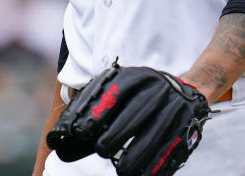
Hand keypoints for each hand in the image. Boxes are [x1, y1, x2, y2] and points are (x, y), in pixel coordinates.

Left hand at [46, 62, 210, 175]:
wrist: (187, 92)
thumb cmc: (138, 96)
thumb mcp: (116, 92)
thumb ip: (88, 112)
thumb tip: (57, 141)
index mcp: (134, 77)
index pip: (109, 95)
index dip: (92, 115)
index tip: (77, 132)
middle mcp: (154, 90)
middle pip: (128, 120)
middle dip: (110, 139)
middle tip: (102, 149)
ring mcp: (172, 110)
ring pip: (148, 141)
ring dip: (130, 160)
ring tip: (121, 168)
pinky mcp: (185, 130)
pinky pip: (165, 154)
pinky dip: (151, 168)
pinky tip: (139, 174)